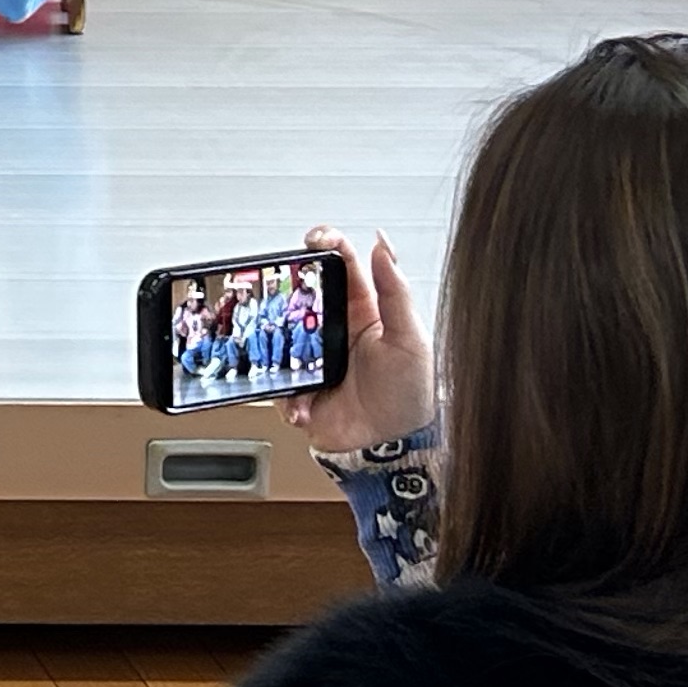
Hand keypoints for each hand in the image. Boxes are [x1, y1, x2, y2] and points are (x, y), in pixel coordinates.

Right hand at [287, 228, 435, 451]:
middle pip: (299, 292)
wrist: (395, 448)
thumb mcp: (410, 339)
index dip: (324, 242)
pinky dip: (286, 393)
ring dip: (279, 345)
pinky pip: (276, 381)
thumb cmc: (411, 395)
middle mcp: (333, 328)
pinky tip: (304, 401)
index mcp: (362, 309)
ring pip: (279, 334)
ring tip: (292, 358)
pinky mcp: (299, 386)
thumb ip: (396, 292)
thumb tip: (383, 245)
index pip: (340, 263)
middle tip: (283, 290)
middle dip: (286, 289)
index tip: (313, 238)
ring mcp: (313, 356)